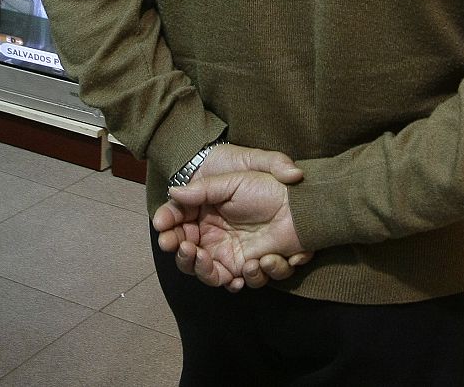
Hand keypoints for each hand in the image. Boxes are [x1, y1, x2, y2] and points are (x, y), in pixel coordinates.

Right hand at [154, 170, 307, 290]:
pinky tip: (259, 262)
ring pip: (211, 275)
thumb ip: (201, 189)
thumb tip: (172, 191)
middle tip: (190, 250)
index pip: (178, 228)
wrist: (299, 203)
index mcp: (204, 215)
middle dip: (186, 258)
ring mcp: (232, 254)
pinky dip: (251, 276)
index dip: (168, 232)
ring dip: (210, 272)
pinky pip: (244, 281)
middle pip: (189, 257)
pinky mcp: (252, 266)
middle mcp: (214, 237)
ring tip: (226, 259)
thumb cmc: (264, 187)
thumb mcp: (230, 182)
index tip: (164, 233)